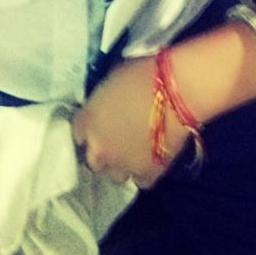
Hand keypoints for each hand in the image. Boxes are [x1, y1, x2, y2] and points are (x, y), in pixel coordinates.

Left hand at [72, 56, 191, 188]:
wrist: (177, 90)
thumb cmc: (144, 73)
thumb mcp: (113, 78)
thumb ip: (103, 99)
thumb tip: (107, 104)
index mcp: (87, 121)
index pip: (78, 132)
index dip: (91, 127)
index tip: (100, 122)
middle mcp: (99, 148)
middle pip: (93, 159)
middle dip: (103, 150)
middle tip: (117, 138)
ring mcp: (122, 166)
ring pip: (115, 174)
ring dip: (122, 164)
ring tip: (135, 151)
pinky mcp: (147, 175)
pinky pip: (140, 180)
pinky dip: (144, 171)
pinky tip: (152, 158)